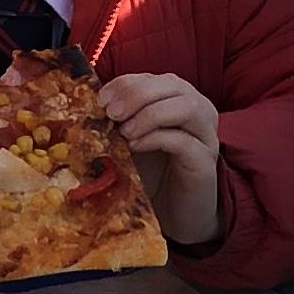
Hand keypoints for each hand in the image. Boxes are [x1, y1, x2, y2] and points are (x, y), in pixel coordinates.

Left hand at [100, 71, 224, 247]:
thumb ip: (118, 121)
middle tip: (111, 113)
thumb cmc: (152, 175)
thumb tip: (87, 107)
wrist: (175, 215)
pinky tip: (136, 147)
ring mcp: (206, 136)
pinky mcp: (205, 162)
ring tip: (125, 132)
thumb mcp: (130, 140)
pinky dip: (157, 138)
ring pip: (187, 107)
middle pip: (174, 85)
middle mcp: (199, 111)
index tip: (101, 100)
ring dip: (150, 114)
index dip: (127, 84)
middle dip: (137, 94)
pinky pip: (185, 141)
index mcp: (178, 100)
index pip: (155, 78)